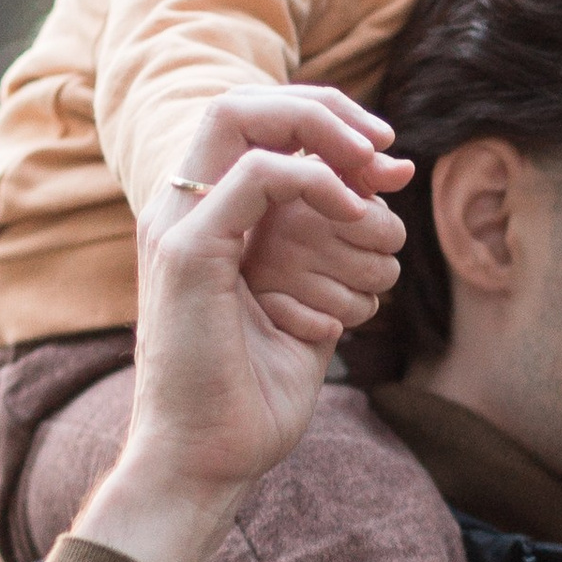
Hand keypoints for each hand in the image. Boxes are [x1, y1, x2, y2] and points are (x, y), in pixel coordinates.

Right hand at [74, 109, 408, 561]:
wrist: (205, 461)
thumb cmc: (252, 395)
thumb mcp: (307, 304)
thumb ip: (332, 248)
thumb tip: (387, 196)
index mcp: (200, 217)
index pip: (253, 121)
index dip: (324, 120)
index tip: (387, 158)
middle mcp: (178, 209)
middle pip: (243, 101)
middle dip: (325, 109)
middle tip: (385, 147)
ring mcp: (175, 225)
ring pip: (240, 114)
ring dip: (325, 138)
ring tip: (375, 183)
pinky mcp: (186, 252)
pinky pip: (256, 175)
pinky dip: (316, 180)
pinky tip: (353, 212)